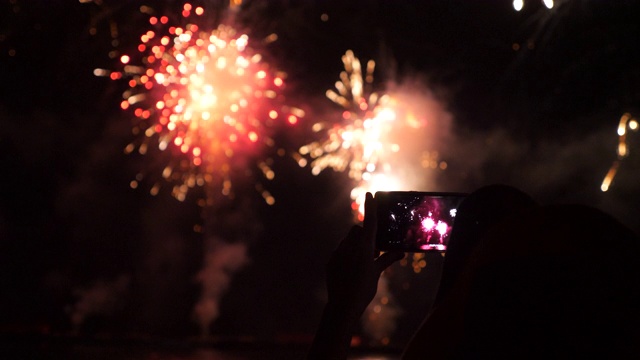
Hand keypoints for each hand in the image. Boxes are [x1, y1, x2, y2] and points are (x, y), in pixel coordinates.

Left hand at [308, 192, 402, 359]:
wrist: (343, 304)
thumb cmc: (364, 289)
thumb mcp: (377, 273)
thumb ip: (387, 259)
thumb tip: (401, 252)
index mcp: (365, 247)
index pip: (369, 222)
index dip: (370, 207)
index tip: (369, 193)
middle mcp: (350, 246)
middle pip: (357, 231)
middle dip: (363, 235)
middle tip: (371, 250)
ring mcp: (338, 252)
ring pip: (348, 240)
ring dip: (354, 245)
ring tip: (360, 262)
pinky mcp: (331, 260)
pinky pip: (340, 251)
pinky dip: (346, 255)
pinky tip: (349, 269)